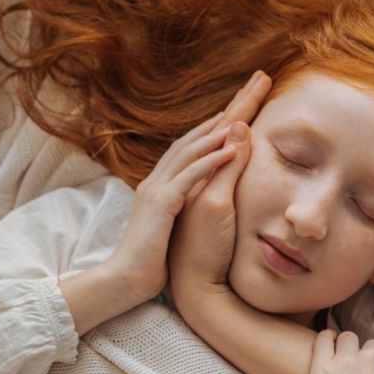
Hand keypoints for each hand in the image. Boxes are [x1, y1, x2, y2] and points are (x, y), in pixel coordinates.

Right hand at [107, 111, 239, 300]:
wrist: (128, 281)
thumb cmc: (155, 259)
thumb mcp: (176, 224)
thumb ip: (187, 201)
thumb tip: (203, 188)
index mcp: (163, 184)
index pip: (191, 147)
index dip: (214, 127)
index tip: (239, 109)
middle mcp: (158, 180)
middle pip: (192, 139)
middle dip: (221, 115)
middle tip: (246, 92)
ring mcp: (157, 190)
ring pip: (189, 151)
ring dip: (217, 131)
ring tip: (242, 112)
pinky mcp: (161, 205)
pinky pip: (189, 176)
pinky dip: (210, 160)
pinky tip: (231, 149)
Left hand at [310, 330, 373, 373]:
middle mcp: (373, 357)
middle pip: (373, 345)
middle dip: (370, 358)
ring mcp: (345, 361)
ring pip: (348, 339)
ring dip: (348, 348)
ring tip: (346, 365)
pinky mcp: (321, 368)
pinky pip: (322, 339)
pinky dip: (325, 339)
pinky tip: (327, 346)